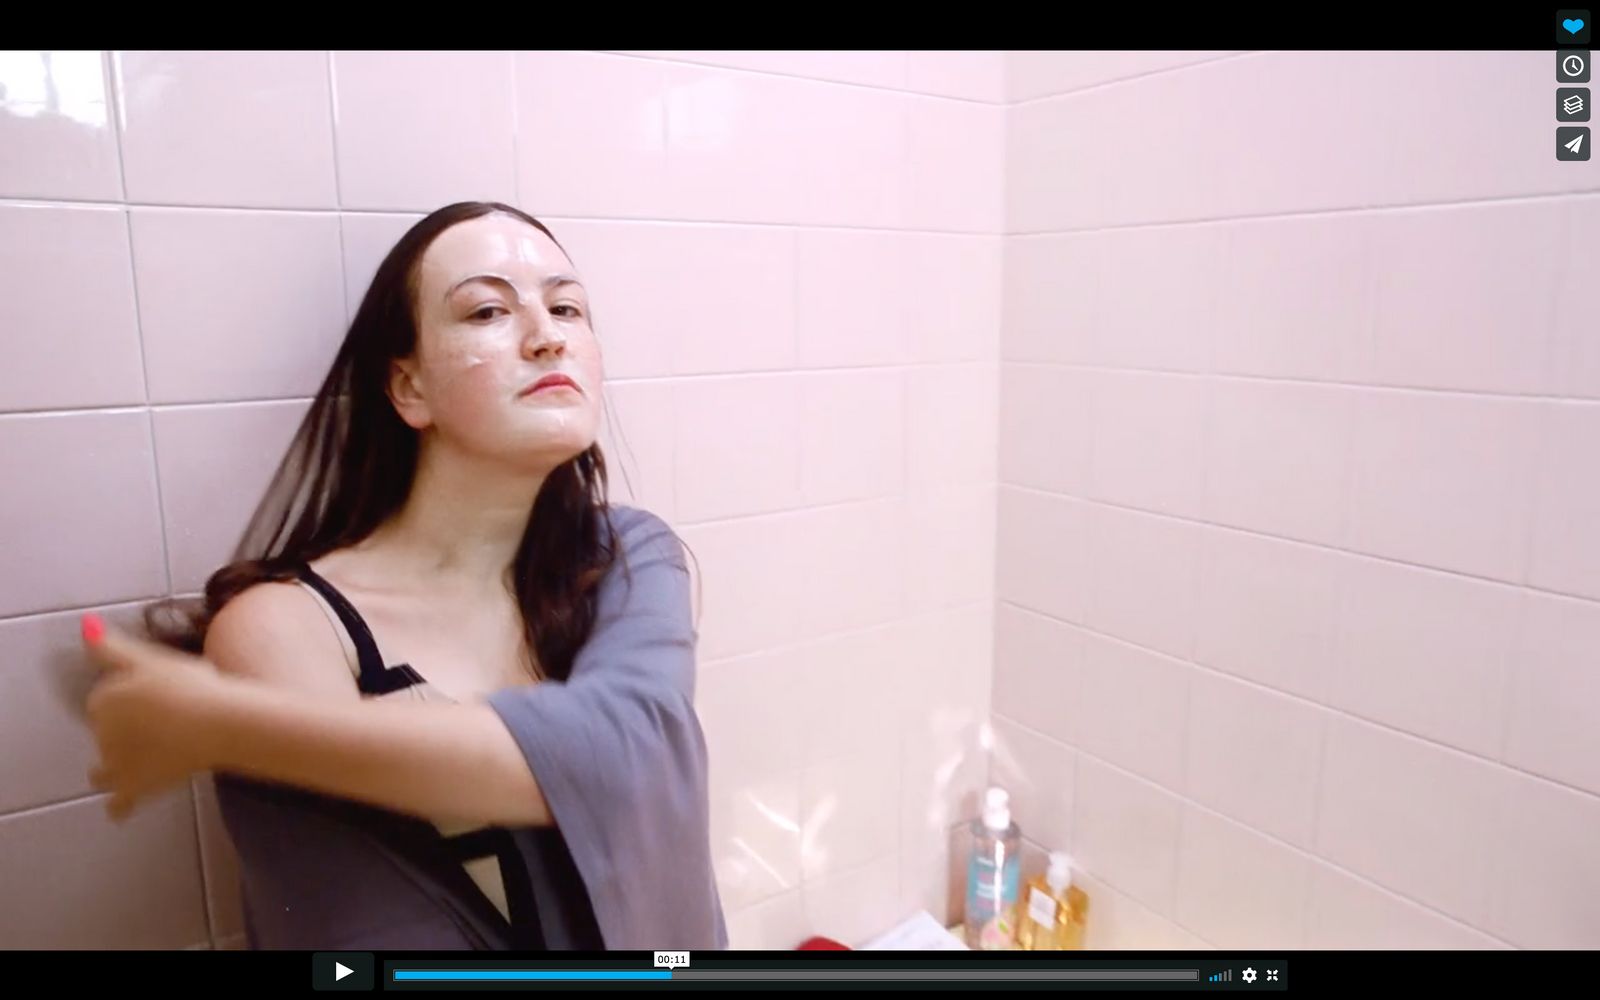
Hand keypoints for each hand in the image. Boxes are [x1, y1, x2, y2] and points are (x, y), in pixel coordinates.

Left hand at [80, 615, 226, 821]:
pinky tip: (121, 808)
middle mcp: (102, 733)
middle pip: (105, 733)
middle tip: (159, 726)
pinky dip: (119, 806)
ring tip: (135, 762)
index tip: (152, 697)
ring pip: (104, 768)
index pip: (105, 700)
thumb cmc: (192, 685)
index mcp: (104, 700)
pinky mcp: (136, 787)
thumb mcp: (151, 658)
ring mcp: (118, 764)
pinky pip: (119, 803)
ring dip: (111, 768)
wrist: (219, 723)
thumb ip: (112, 647)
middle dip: (122, 732)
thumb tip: (83, 624)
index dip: (127, 699)